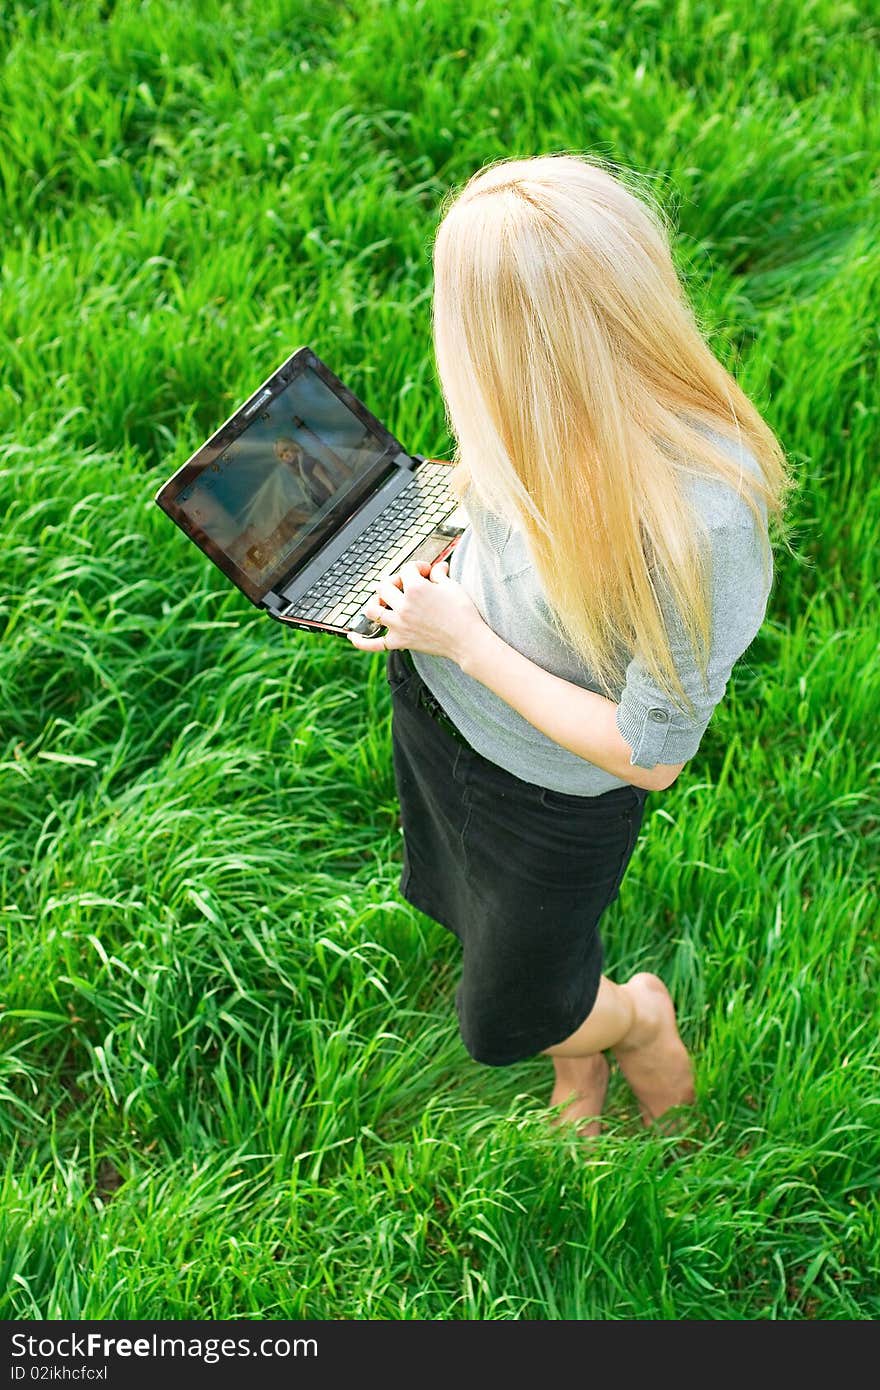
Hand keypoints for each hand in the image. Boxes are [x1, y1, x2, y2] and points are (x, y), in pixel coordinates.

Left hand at [346, 558, 486, 664]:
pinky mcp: (400, 642)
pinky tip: (353, 635)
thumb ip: (439, 575)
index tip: (427, 572)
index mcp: (416, 589)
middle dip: (394, 581)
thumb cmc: (464, 613)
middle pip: (384, 586)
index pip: (407, 569)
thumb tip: (437, 568)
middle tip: (405, 585)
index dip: (417, 567)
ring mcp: (399, 625)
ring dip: (375, 603)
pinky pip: (374, 643)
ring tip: (383, 602)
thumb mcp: (452, 587)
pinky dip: (361, 641)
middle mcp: (403, 606)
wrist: (468, 641)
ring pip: (373, 610)